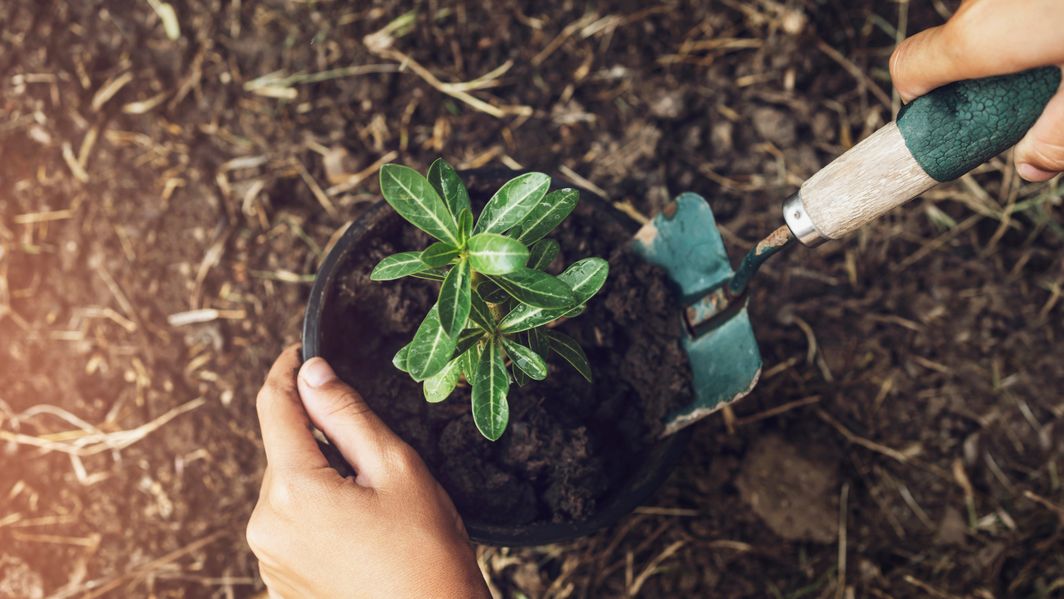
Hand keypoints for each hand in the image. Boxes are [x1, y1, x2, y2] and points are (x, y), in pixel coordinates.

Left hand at [246, 346, 488, 598]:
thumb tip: (312, 372)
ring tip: (375, 508)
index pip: (275, 406)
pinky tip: (361, 535)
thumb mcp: (396, 468)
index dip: (288, 371)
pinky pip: (292, 528)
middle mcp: (266, 526)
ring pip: (290, 491)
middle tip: (376, 459)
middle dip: (321, 441)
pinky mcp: (280, 583)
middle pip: (285, 453)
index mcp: (293, 491)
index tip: (300, 351)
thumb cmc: (425, 554)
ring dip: (322, 481)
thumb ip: (347, 414)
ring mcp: (269, 559)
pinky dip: (319, 517)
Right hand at [889, 0, 1063, 181]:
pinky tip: (1056, 31)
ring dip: (1009, 47)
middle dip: (979, 77)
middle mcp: (980, 3)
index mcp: (980, 38)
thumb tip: (1030, 165)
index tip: (948, 119)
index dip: (918, 99)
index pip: (906, 70)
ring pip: (984, 24)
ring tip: (1052, 58)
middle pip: (948, 48)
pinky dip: (1025, 22)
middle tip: (1021, 96)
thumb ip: (1055, 135)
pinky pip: (1005, 6)